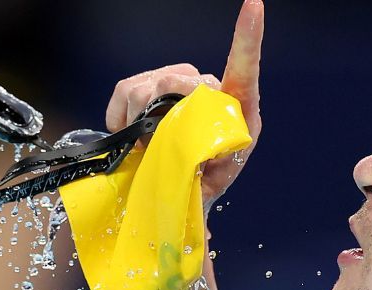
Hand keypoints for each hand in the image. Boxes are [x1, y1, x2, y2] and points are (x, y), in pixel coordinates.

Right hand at [102, 0, 263, 208]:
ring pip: (145, 86)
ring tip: (147, 147)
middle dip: (158, 118)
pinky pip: (124, 90)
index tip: (254, 4)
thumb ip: (208, 160)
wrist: (181, 189)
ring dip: (137, 121)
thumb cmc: (204, 183)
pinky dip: (118, 115)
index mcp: (236, 108)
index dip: (248, 38)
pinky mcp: (146, 86)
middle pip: (176, 81)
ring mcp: (177, 82)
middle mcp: (208, 87)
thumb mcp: (214, 179)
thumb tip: (185, 142)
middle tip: (158, 151)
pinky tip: (128, 132)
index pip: (244, 68)